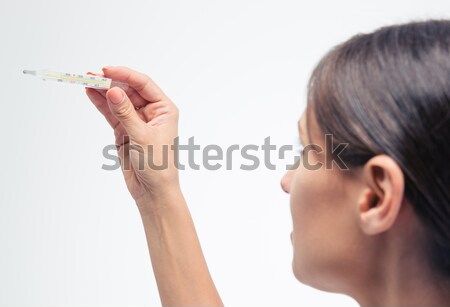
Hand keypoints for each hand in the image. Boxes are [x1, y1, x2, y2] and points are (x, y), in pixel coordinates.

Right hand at [86, 66, 179, 208]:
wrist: (153, 190)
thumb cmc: (158, 164)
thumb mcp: (142, 136)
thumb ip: (125, 113)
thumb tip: (112, 90)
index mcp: (164, 109)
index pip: (144, 84)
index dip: (125, 75)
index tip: (106, 70)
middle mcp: (151, 112)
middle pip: (129, 90)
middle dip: (111, 81)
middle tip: (91, 75)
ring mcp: (136, 121)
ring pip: (118, 101)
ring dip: (103, 91)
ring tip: (85, 80)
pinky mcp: (124, 130)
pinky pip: (111, 113)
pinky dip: (101, 104)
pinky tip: (90, 93)